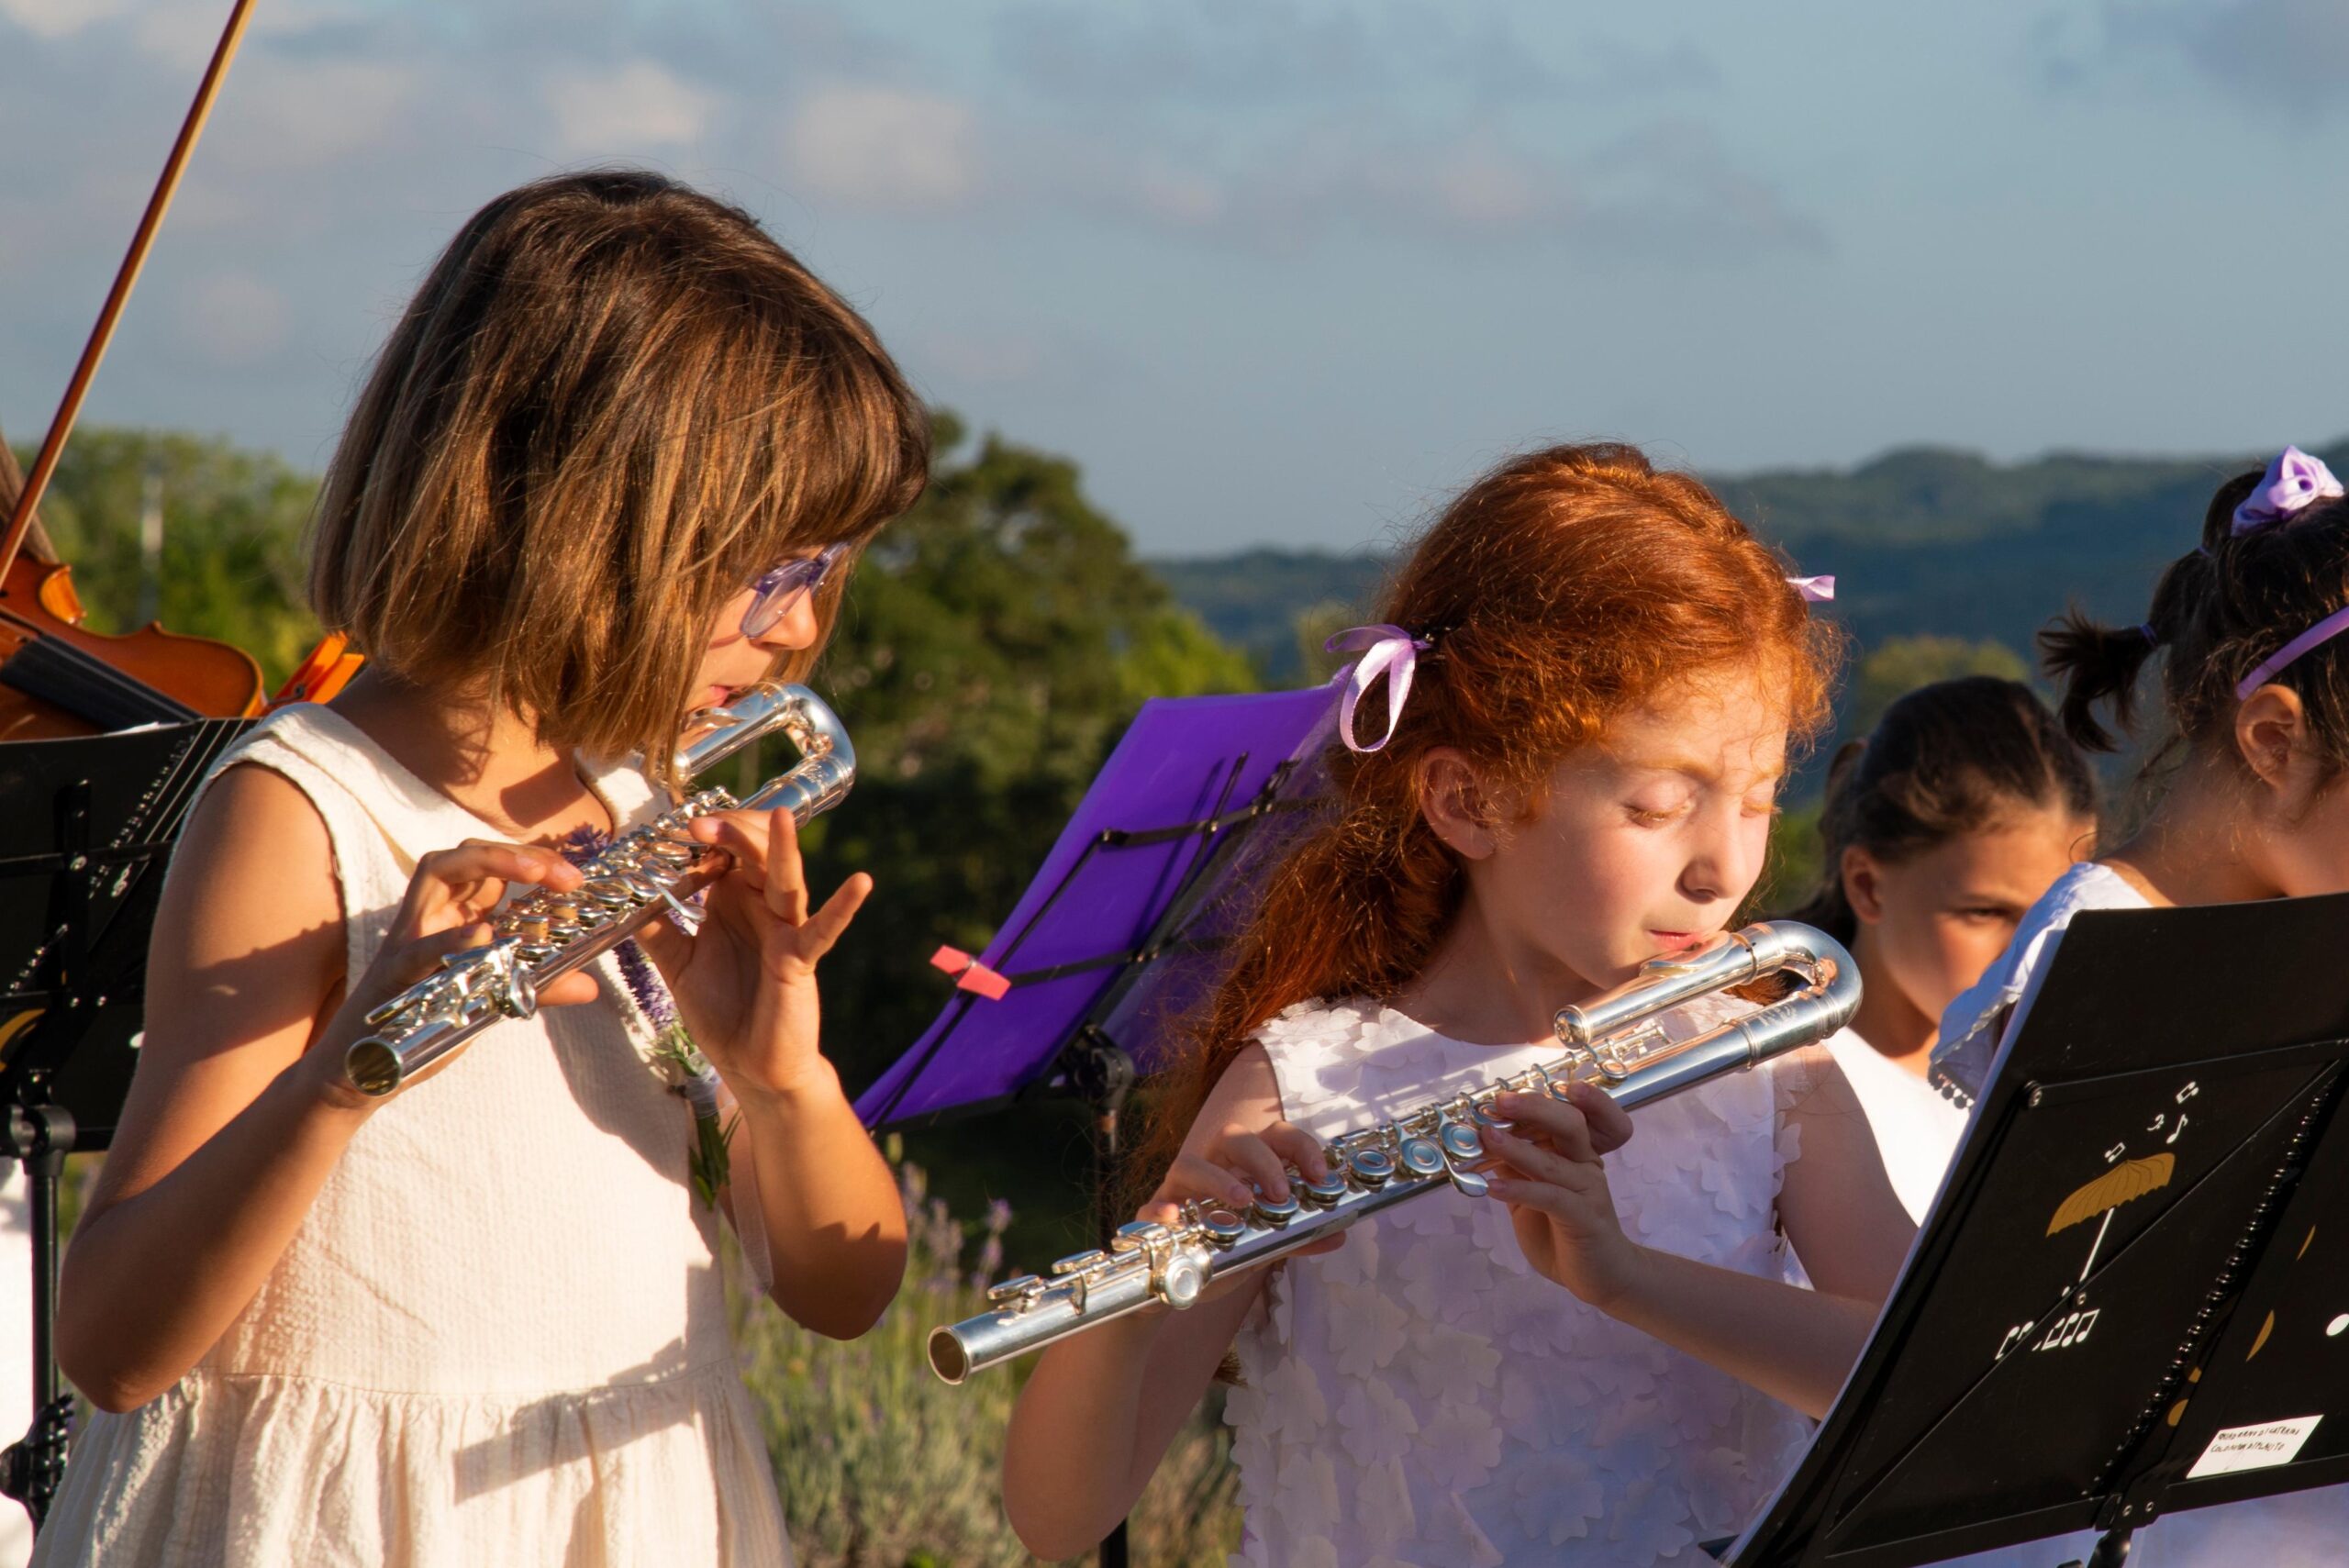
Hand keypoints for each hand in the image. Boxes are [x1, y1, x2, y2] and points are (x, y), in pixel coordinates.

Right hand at [310, 841, 594, 1105]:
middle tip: (564, 875)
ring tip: (533, 872)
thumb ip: (536, 986)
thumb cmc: (424, 1025)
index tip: (575, 878)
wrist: (361, 1071)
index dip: (533, 860)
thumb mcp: (491, 998)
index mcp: (451, 917)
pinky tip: (484, 935)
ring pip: (434, 874)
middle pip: (464, 853)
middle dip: (516, 851)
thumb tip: (590, 986)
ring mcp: (407, 940)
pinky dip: (450, 940)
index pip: (489, 865)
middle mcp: (428, 917)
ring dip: (487, 862)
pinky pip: (417, 950)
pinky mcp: (393, 976)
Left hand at [631, 805, 868, 1100]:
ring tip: (778, 817)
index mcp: (733, 901)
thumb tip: (626, 898)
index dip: (706, 835)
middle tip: (699, 825)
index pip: (726, 850)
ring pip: (786, 878)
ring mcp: (786, 929)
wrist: (750, 1066)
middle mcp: (762, 907)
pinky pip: (824, 929)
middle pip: (757, 852)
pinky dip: (843, 906)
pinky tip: (861, 883)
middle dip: (733, 832)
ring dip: (782, 847)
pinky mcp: (802, 958)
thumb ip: (657, 929)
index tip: (677, 829)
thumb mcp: (678, 964)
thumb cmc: (722, 1012)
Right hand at [1143, 1118, 1344, 1273]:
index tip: (1319, 1174)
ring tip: (1241, 1202)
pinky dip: (1163, 1207)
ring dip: (1217, 1179)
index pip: (1275, 1136)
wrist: (1173, 1279)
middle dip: (1261, 1160)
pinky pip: (1153, 1204)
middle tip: (1280, 1193)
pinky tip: (1175, 1218)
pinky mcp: (1152, 1215)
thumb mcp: (1264, 1244)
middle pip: (1233, 1138)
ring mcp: (1179, 1189)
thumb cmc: (1221, 1249)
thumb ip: (1297, 1236)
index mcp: (1244, 1167)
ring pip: (1190, 1163)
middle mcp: (1212, 1167)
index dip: (1300, 1147)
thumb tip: (1338, 1233)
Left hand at [1479, 1083, 1646, 1309]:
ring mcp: (1588, 1189)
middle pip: (1570, 1123)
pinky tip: (1494, 1188)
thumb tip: (1481, 1139)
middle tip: (1501, 1101)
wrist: (1602, 1274)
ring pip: (1554, 1160)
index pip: (1576, 1112)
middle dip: (1535, 1107)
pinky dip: (1521, 1190)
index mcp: (1577, 1151)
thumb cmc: (1565, 1229)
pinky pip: (1552, 1198)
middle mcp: (1586, 1163)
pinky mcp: (1585, 1218)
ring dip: (1517, 1148)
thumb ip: (1514, 1166)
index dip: (1551, 1097)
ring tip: (1486, 1137)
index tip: (1512, 1089)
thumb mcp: (1532, 1192)